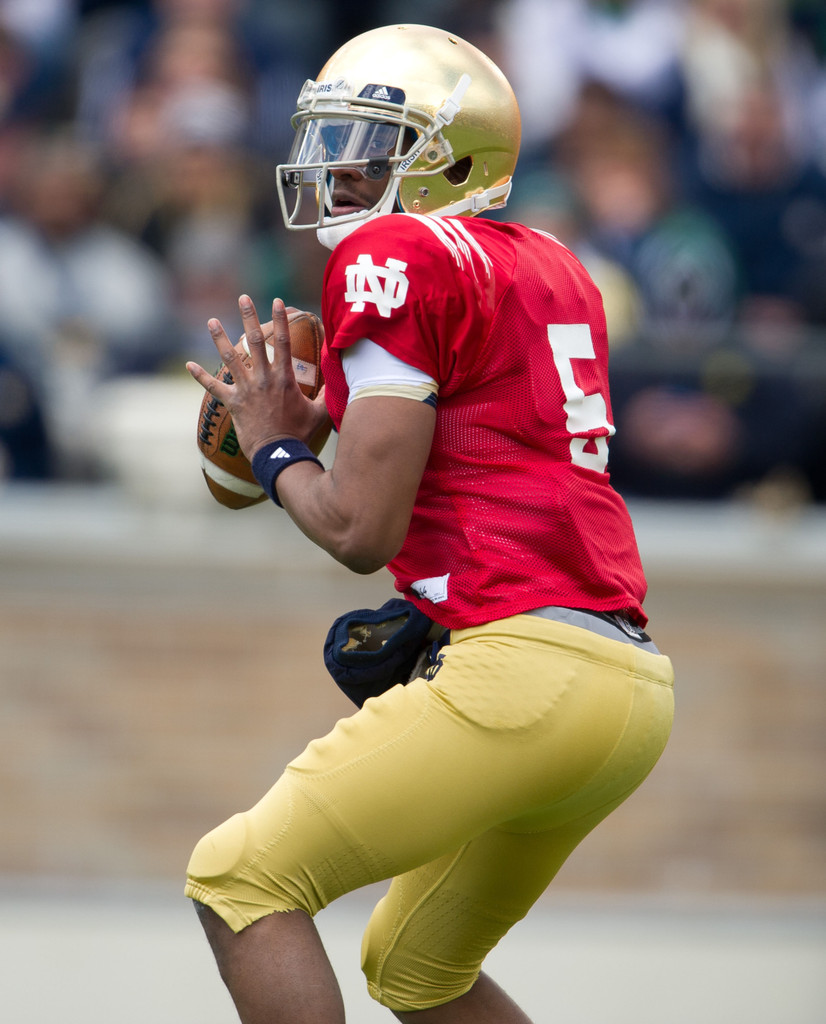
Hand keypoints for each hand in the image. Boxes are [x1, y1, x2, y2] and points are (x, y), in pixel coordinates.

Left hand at [186, 295, 329, 460]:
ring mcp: (246, 390)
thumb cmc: (300, 434)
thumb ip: (328, 395)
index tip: (277, 301)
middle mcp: (263, 379)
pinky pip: (214, 388)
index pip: (284, 342)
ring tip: (211, 320)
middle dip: (249, 317)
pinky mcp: (233, 403)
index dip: (281, 320)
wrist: (278, 453)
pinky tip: (188, 365)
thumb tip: (341, 382)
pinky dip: (200, 376)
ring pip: (230, 358)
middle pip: (255, 341)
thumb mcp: (320, 412)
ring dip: (220, 338)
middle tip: (243, 298)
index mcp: (285, 378)